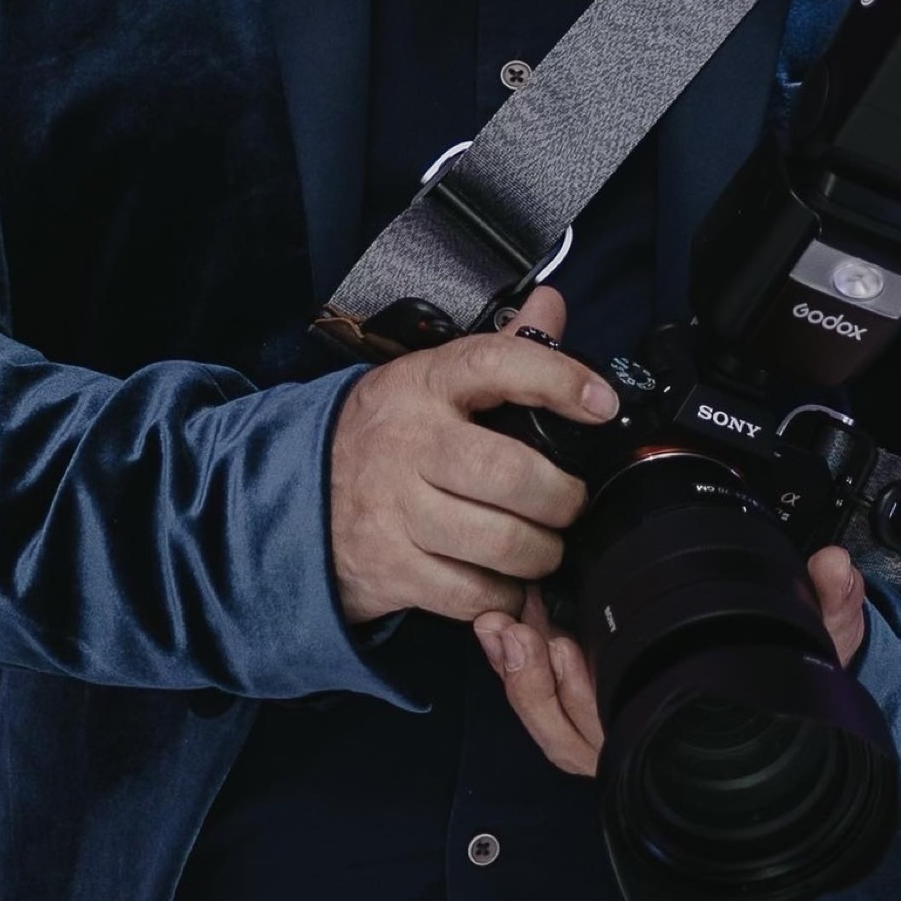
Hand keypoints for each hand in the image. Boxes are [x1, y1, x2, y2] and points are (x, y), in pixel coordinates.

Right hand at [328, 286, 615, 626]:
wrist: (298, 494)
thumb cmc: (389, 433)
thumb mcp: (430, 379)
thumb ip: (501, 347)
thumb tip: (553, 304)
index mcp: (424, 384)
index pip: (496, 364)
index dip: (558, 380)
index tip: (602, 403)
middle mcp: (409, 443)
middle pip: (510, 474)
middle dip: (561, 498)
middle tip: (569, 503)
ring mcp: (397, 510)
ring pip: (501, 543)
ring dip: (541, 553)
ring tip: (543, 545)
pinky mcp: (392, 570)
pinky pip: (474, 594)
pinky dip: (505, 596)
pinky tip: (506, 581)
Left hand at [478, 544, 870, 776]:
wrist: (782, 701)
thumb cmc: (785, 681)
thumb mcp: (815, 645)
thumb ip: (830, 610)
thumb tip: (837, 568)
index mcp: (679, 733)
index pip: (619, 739)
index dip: (578, 703)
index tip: (563, 649)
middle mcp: (639, 742)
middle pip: (568, 735)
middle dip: (534, 685)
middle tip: (523, 630)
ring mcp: (609, 725)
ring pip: (549, 722)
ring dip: (519, 675)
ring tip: (506, 624)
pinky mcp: (589, 700)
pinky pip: (544, 704)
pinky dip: (519, 669)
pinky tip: (504, 627)